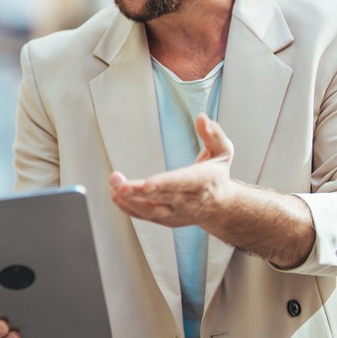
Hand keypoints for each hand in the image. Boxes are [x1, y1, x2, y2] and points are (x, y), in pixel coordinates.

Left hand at [108, 113, 235, 227]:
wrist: (221, 208)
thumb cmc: (217, 176)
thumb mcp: (223, 152)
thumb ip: (214, 135)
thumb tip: (202, 118)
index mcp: (203, 182)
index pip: (183, 182)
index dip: (164, 184)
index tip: (147, 184)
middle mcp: (189, 201)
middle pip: (161, 197)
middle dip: (138, 191)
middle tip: (118, 183)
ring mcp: (177, 213)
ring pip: (151, 211)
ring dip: (129, 199)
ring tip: (113, 184)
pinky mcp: (166, 220)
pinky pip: (145, 216)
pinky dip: (128, 207)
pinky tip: (115, 195)